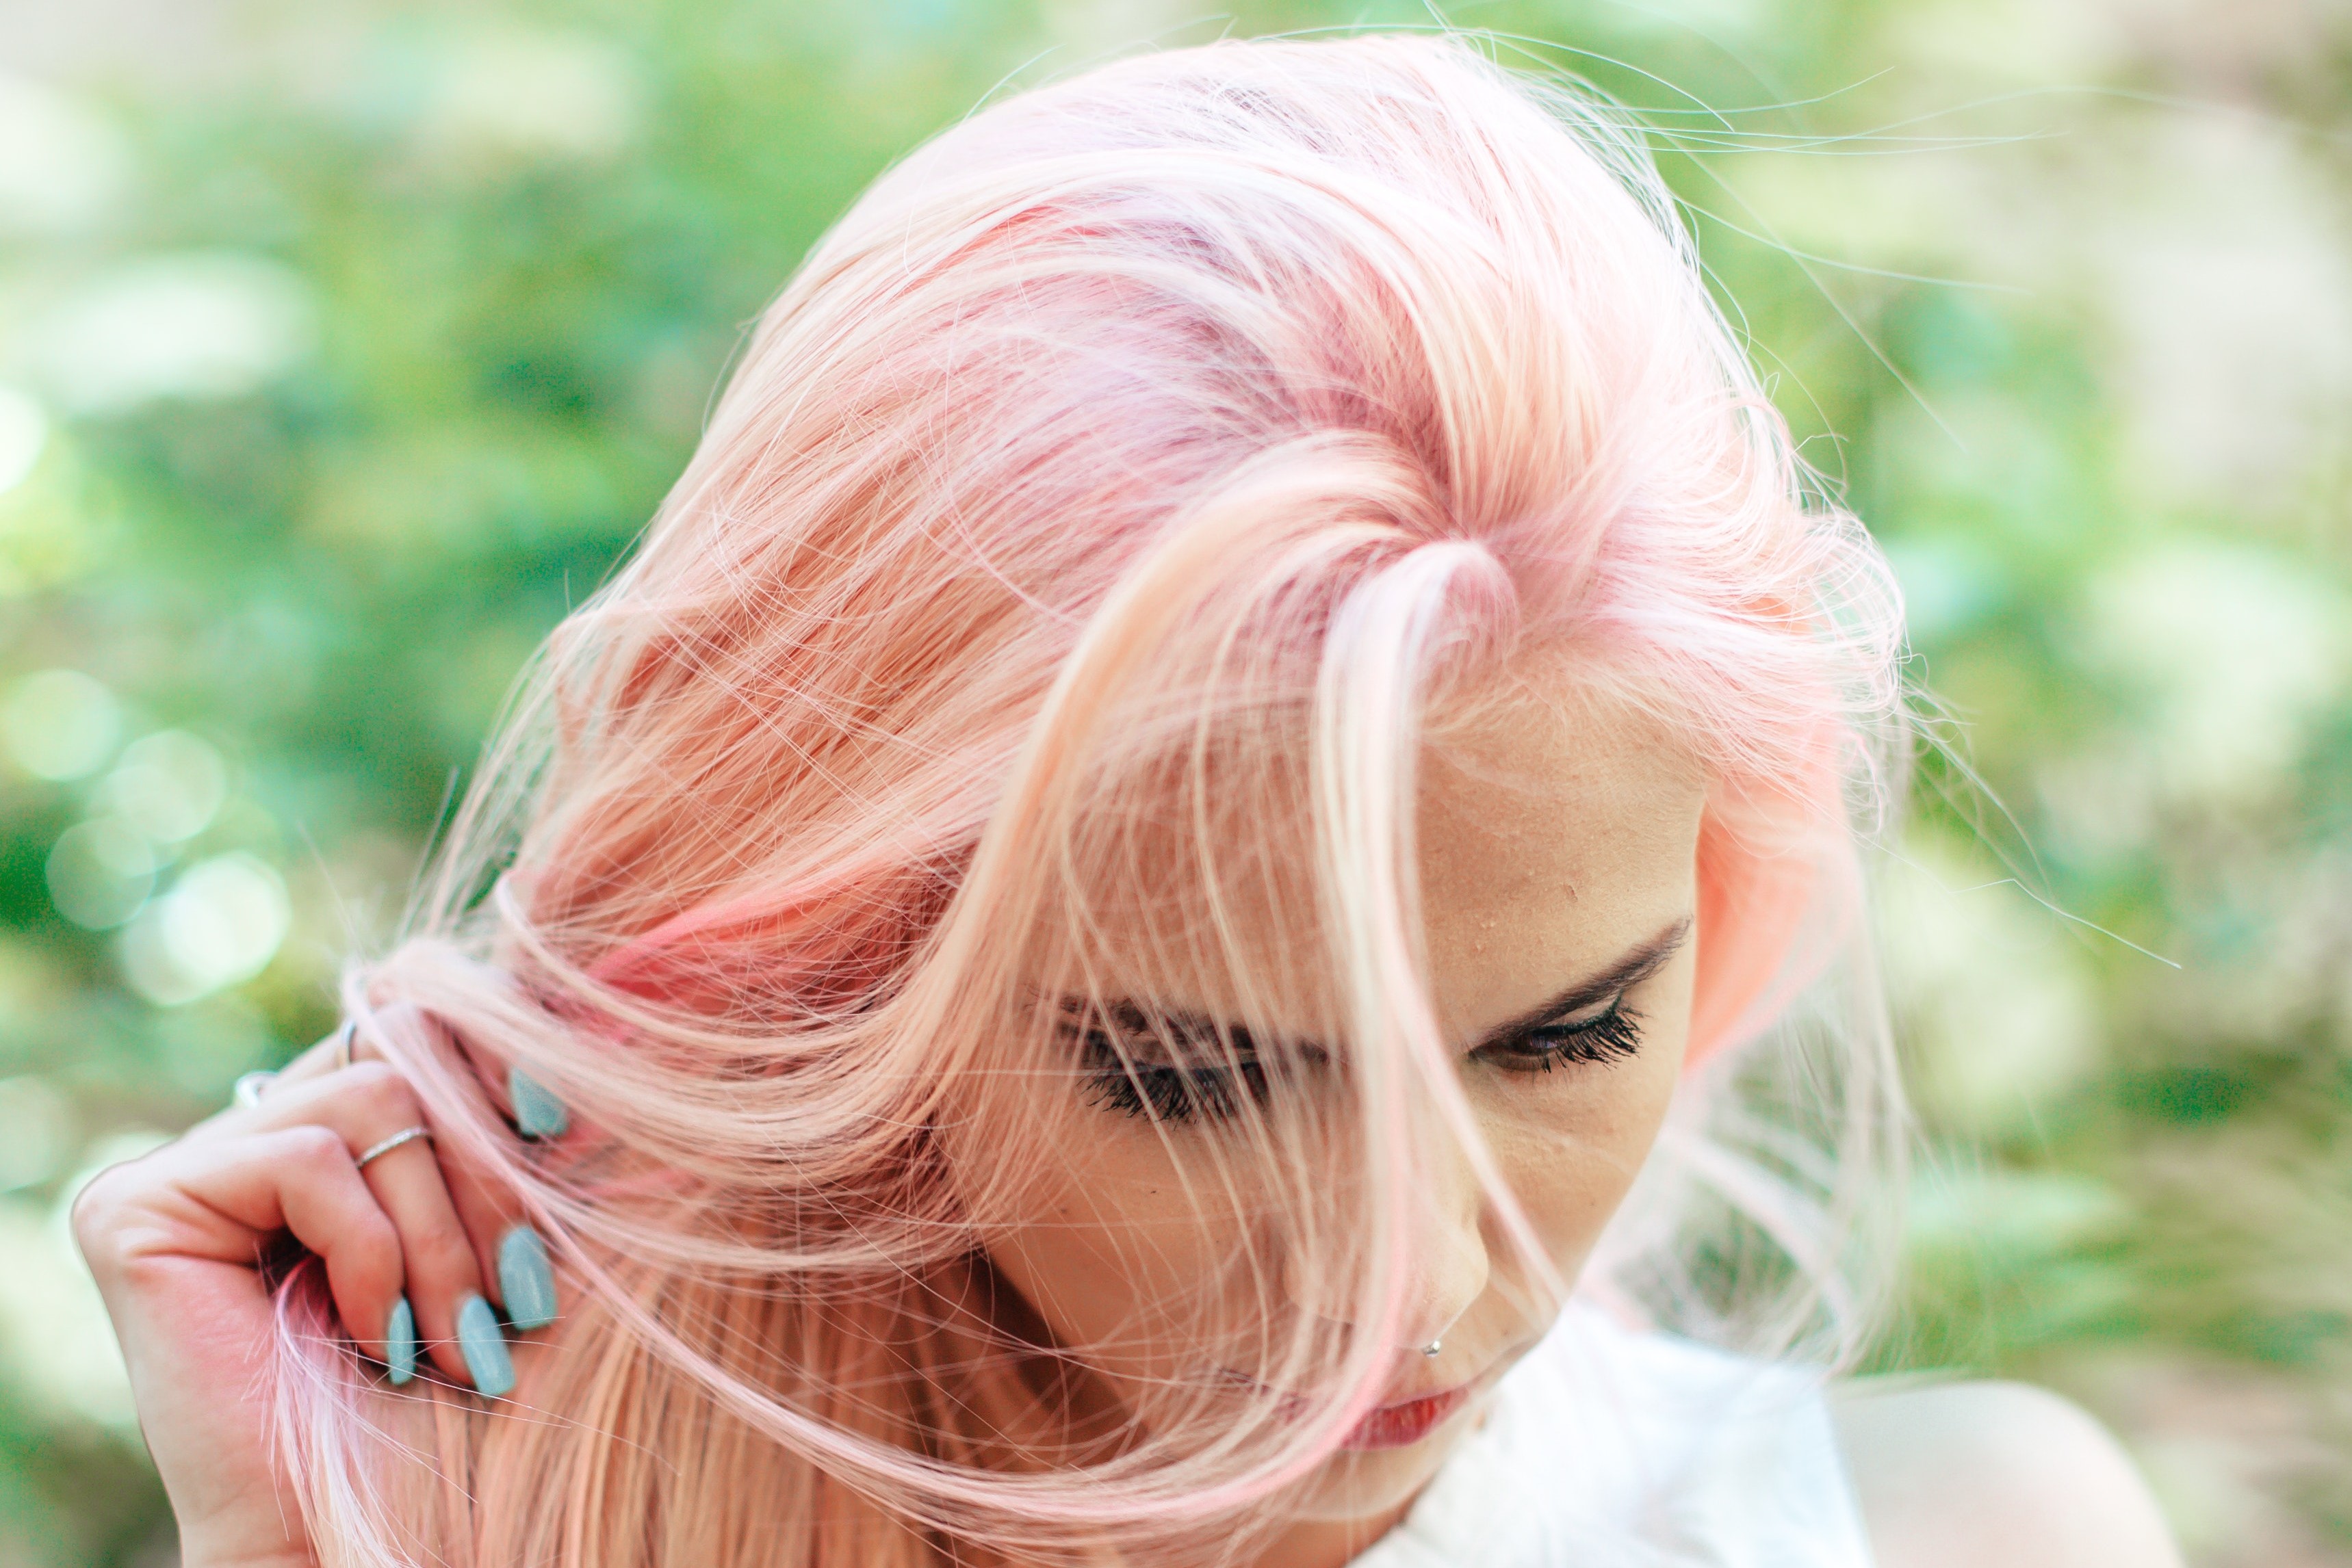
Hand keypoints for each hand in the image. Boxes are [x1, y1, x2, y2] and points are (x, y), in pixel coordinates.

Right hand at [71, 1010, 565, 1566]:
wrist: (392, 1535)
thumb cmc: (471, 1395)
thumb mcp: (526, 1224)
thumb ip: (535, 1117)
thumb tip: (598, 1010)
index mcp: (338, 1127)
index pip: (425, 1012)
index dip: (505, 1058)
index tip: (563, 1133)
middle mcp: (251, 1129)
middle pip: (404, 1038)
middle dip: (490, 1166)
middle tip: (518, 1289)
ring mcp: (185, 1166)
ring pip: (372, 1098)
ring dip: (442, 1233)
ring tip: (453, 1338)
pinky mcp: (137, 1206)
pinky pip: (305, 1160)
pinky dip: (371, 1254)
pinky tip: (372, 1339)